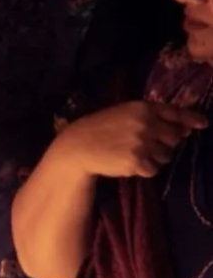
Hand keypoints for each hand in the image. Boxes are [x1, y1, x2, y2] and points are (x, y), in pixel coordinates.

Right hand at [56, 101, 206, 179]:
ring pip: (166, 155)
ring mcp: (143, 143)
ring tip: (133, 155)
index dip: (191, 118)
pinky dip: (144, 169)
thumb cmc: (98, 129)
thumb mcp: (123, 114)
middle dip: (165, 143)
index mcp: (142, 108)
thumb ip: (151, 117)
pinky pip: (154, 169)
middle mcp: (146, 124)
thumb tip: (184, 129)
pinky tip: (128, 164)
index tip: (203, 124)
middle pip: (174, 138)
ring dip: (154, 158)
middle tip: (146, 146)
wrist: (77, 147)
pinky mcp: (137, 161)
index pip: (174, 112)